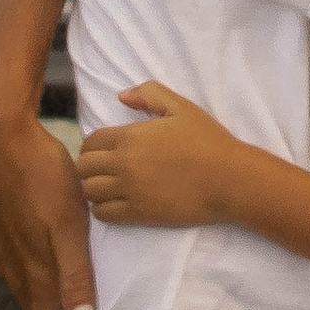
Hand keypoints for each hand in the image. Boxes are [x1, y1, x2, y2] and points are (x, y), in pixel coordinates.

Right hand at [0, 100, 97, 309]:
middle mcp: (20, 276)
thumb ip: (76, 274)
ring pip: (32, 304)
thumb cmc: (39, 175)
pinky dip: (40, 296)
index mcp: (37, 280)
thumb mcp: (68, 222)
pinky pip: (28, 277)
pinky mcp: (8, 236)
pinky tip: (51, 293)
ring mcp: (11, 256)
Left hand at [77, 81, 237, 229]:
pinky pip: (102, 214)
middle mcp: (123, 164)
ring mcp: (129, 191)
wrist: (226, 179)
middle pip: (83, 168)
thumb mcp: (180, 106)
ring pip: (88, 192)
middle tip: (103, 168)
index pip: (90, 142)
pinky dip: (101, 209)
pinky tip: (115, 203)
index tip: (103, 149)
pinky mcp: (137, 214)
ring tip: (107, 186)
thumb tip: (121, 96)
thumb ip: (148, 94)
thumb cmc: (206, 140)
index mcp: (130, 136)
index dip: (92, 145)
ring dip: (92, 188)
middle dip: (88, 166)